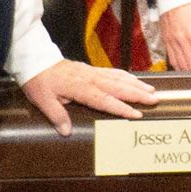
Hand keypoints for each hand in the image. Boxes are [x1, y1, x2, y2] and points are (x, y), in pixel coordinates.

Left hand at [20, 60, 160, 134]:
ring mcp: (92, 72)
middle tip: (155, 100)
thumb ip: (56, 115)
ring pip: (119, 78)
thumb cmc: (39, 80)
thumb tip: (66, 131)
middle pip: (119, 87)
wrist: (36, 60)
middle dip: (138, 94)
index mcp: (80, 88)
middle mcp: (90, 79)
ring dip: (136, 84)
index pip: (105, 100)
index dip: (122, 108)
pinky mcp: (91, 69)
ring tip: (151, 90)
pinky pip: (113, 72)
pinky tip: (134, 80)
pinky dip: (126, 76)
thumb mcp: (43, 100)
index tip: (136, 114)